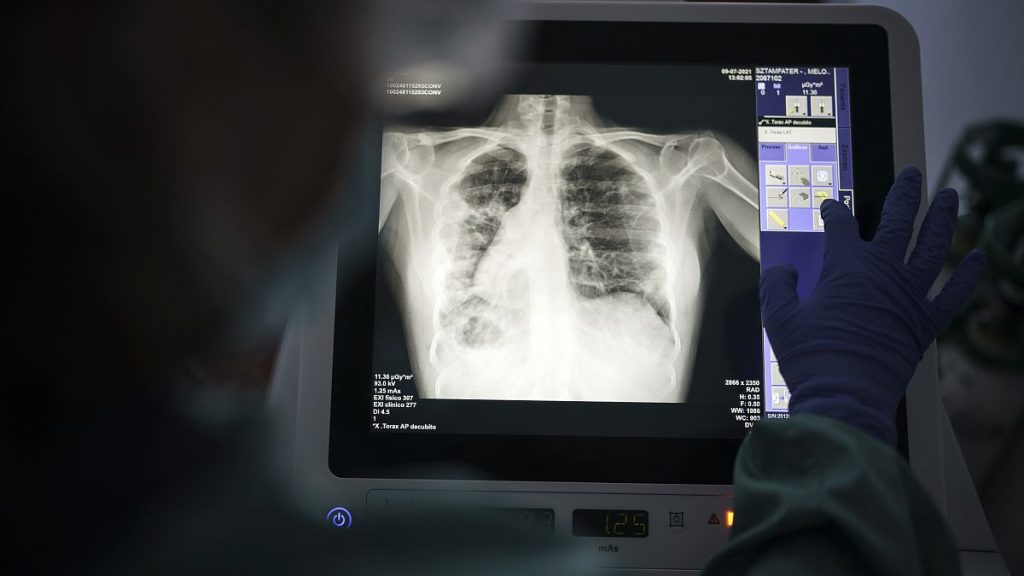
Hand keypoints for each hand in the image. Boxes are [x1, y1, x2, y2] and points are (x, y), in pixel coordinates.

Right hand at [759, 167, 985, 443]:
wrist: (844, 398)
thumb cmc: (809, 357)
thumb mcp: (778, 317)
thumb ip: (777, 286)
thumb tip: (783, 271)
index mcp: (845, 267)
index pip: (840, 226)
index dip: (834, 212)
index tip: (831, 207)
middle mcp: (883, 273)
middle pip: (897, 222)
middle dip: (903, 195)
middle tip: (912, 175)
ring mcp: (909, 296)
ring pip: (933, 247)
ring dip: (943, 219)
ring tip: (951, 196)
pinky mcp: (924, 323)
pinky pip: (953, 295)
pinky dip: (967, 276)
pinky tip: (978, 258)